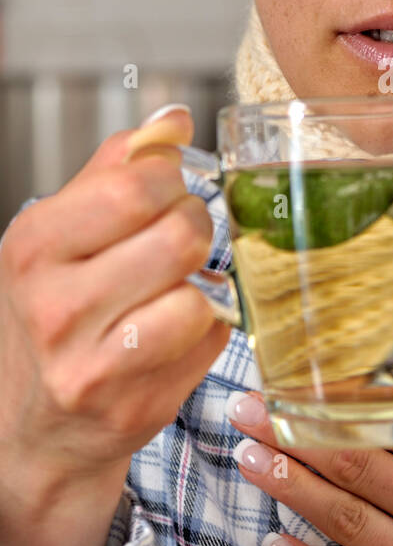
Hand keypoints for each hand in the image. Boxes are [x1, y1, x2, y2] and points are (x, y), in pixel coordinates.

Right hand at [0, 105, 228, 489]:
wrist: (30, 424)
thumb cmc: (56, 308)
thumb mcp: (61, 231)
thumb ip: (118, 168)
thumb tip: (175, 120)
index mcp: (35, 246)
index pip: (138, 185)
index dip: (172, 179)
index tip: (166, 190)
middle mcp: (56, 307)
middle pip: (181, 237)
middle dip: (195, 228)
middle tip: (178, 238)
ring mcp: (94, 365)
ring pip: (198, 296)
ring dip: (202, 285)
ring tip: (174, 287)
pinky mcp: (136, 408)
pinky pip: (209, 343)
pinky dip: (206, 330)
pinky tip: (175, 332)